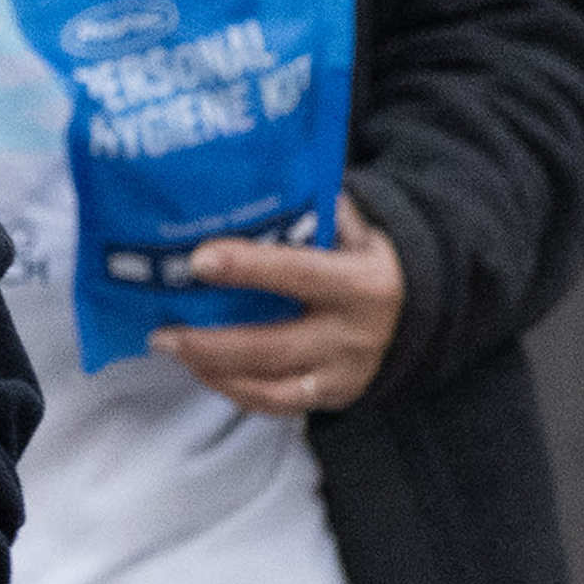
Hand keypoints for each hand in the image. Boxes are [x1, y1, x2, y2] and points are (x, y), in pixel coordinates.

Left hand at [154, 200, 404, 424]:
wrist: (421, 315)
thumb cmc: (367, 260)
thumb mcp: (357, 228)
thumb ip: (315, 209)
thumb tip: (258, 179)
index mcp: (359, 283)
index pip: (297, 273)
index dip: (247, 267)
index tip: (199, 260)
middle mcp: (352, 335)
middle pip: (272, 347)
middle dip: (210, 344)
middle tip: (162, 332)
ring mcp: (344, 374)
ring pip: (269, 386)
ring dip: (213, 372)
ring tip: (172, 349)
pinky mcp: (334, 398)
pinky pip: (276, 404)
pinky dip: (234, 391)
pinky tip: (203, 370)